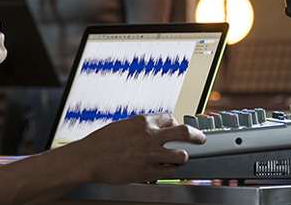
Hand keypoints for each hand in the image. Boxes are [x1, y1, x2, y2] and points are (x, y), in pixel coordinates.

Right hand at [72, 113, 204, 183]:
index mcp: (142, 122)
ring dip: (181, 157)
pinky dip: (168, 170)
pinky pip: (169, 171)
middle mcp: (149, 136)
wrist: (89, 158)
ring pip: (181, 155)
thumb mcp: (122, 126)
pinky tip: (163, 169)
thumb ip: (139, 128)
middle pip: (184, 132)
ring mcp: (150, 155)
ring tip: (176, 159)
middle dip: (196, 136)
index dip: (175, 124)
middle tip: (200, 139)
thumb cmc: (101, 142)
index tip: (176, 129)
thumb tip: (152, 130)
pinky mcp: (148, 171)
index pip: (169, 119)